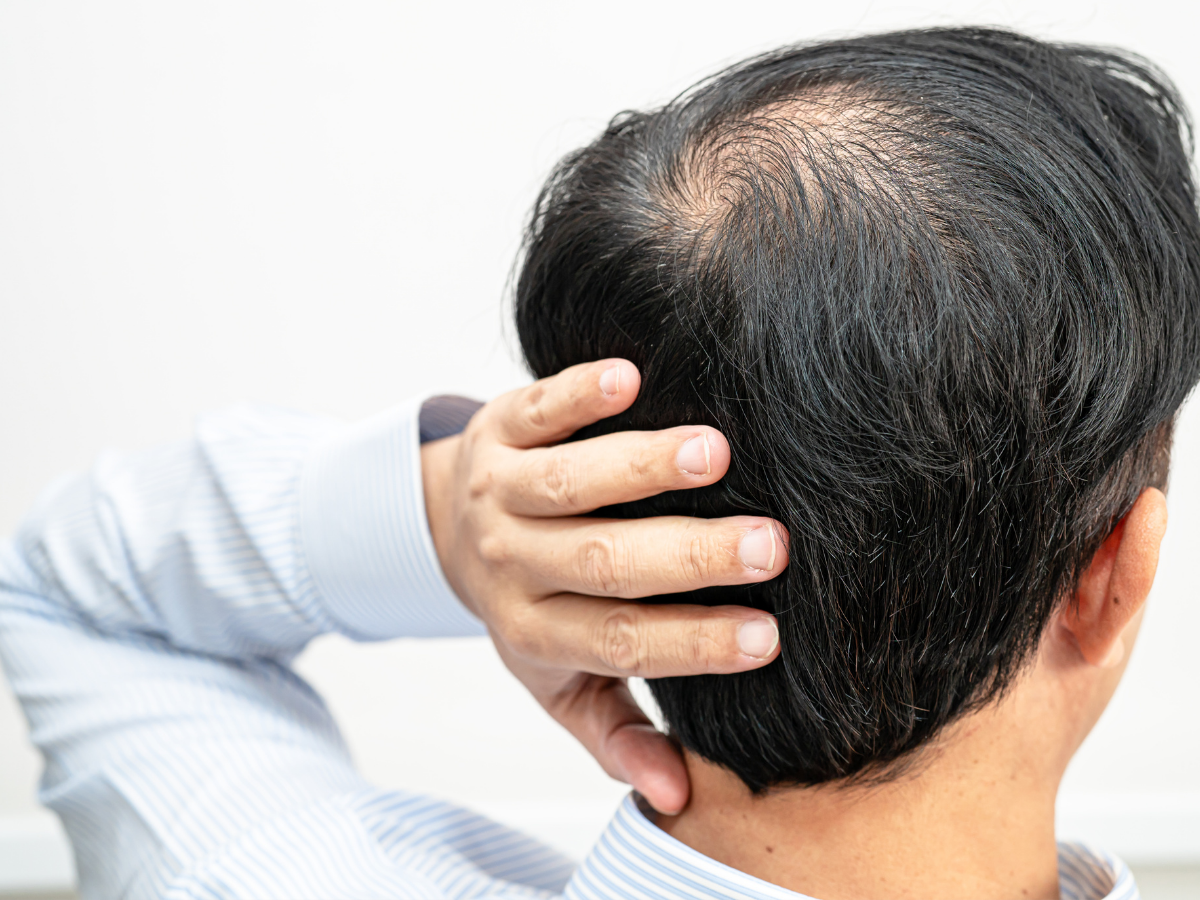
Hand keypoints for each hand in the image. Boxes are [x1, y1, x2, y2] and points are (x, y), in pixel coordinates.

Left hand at [421, 359, 787, 813]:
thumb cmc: (528, 604)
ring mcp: (501, 490)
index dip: (693, 645)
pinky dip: (578, 395)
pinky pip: (537, 411)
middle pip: (602, 564)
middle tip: (773, 545)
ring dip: (641, 469)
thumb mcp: (559, 680)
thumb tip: (676, 795)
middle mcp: (512, 562)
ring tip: (716, 453)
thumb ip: (613, 733)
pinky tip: (630, 378)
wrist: (445, 527)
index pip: (620, 641)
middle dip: (689, 558)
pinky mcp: (500, 429)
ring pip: (570, 484)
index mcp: (535, 630)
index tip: (770, 637)